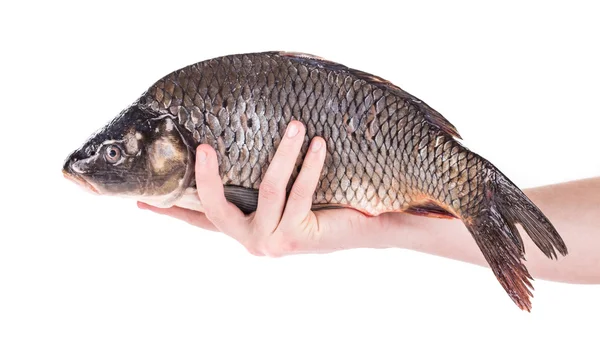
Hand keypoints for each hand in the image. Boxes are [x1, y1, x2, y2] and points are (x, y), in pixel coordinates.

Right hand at [138, 121, 393, 256]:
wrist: (367, 228)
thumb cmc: (324, 203)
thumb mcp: (282, 192)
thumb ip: (258, 178)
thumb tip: (240, 138)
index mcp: (242, 229)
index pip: (199, 219)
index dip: (170, 210)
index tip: (141, 202)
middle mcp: (251, 239)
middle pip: (215, 209)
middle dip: (206, 176)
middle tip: (204, 146)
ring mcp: (272, 241)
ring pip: (268, 191)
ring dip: (283, 154)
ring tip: (295, 124)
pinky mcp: (297, 238)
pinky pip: (300, 194)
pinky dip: (310, 165)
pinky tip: (318, 143)